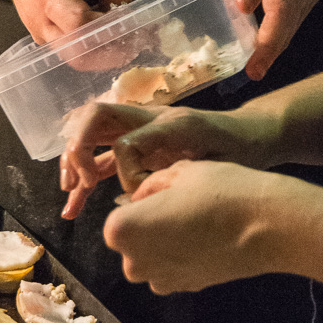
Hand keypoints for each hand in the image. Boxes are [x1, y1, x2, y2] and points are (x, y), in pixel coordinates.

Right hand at [4, 0, 130, 43]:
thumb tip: (124, 14)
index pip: (80, 23)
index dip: (108, 27)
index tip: (130, 22)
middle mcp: (40, 21)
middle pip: (79, 53)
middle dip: (111, 51)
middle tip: (136, 41)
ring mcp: (39, 34)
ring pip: (77, 58)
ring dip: (104, 52)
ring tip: (123, 36)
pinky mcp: (43, 39)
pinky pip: (72, 51)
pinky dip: (93, 48)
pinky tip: (106, 33)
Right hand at [59, 100, 276, 219]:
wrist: (254, 137)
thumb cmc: (241, 149)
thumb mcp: (218, 161)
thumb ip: (181, 170)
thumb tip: (138, 193)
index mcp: (168, 122)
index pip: (125, 140)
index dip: (124, 171)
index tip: (138, 196)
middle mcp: (148, 120)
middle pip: (95, 117)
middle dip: (77, 147)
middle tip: (77, 183)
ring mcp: (140, 133)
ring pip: (93, 137)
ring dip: (74, 162)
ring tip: (69, 194)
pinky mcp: (138, 150)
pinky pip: (103, 159)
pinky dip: (86, 179)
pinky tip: (75, 205)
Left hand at [103, 158, 292, 292]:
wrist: (267, 225)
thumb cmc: (219, 190)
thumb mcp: (178, 172)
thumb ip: (150, 186)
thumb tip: (141, 198)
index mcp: (122, 230)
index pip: (117, 219)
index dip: (141, 204)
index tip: (166, 196)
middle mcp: (134, 263)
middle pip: (131, 241)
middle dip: (148, 226)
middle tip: (182, 207)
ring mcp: (160, 281)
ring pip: (150, 257)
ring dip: (164, 243)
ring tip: (197, 222)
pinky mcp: (185, 289)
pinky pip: (171, 270)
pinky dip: (181, 258)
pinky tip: (207, 240)